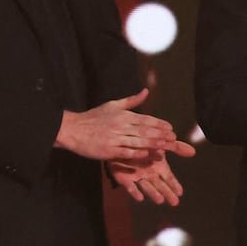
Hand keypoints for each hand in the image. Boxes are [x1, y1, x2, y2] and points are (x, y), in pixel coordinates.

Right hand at [55, 88, 175, 160]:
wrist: (73, 129)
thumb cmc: (93, 117)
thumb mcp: (113, 105)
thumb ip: (131, 100)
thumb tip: (146, 91)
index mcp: (123, 115)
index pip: (146, 119)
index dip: (159, 124)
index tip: (170, 128)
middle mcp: (121, 126)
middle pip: (145, 130)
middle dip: (160, 134)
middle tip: (173, 138)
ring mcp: (115, 139)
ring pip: (138, 141)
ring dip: (153, 144)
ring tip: (165, 146)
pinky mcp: (108, 150)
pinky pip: (125, 152)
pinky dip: (137, 153)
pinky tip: (146, 154)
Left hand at [108, 140, 196, 205]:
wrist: (122, 141)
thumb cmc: (142, 143)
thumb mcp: (161, 143)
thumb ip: (176, 147)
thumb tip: (193, 152)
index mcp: (158, 166)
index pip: (168, 178)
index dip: (174, 184)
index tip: (180, 192)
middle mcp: (148, 174)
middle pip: (160, 185)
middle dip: (167, 193)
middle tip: (175, 202)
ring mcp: (136, 176)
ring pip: (146, 187)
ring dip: (153, 194)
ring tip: (160, 200)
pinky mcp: (123, 177)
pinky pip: (129, 186)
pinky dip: (134, 192)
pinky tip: (140, 197)